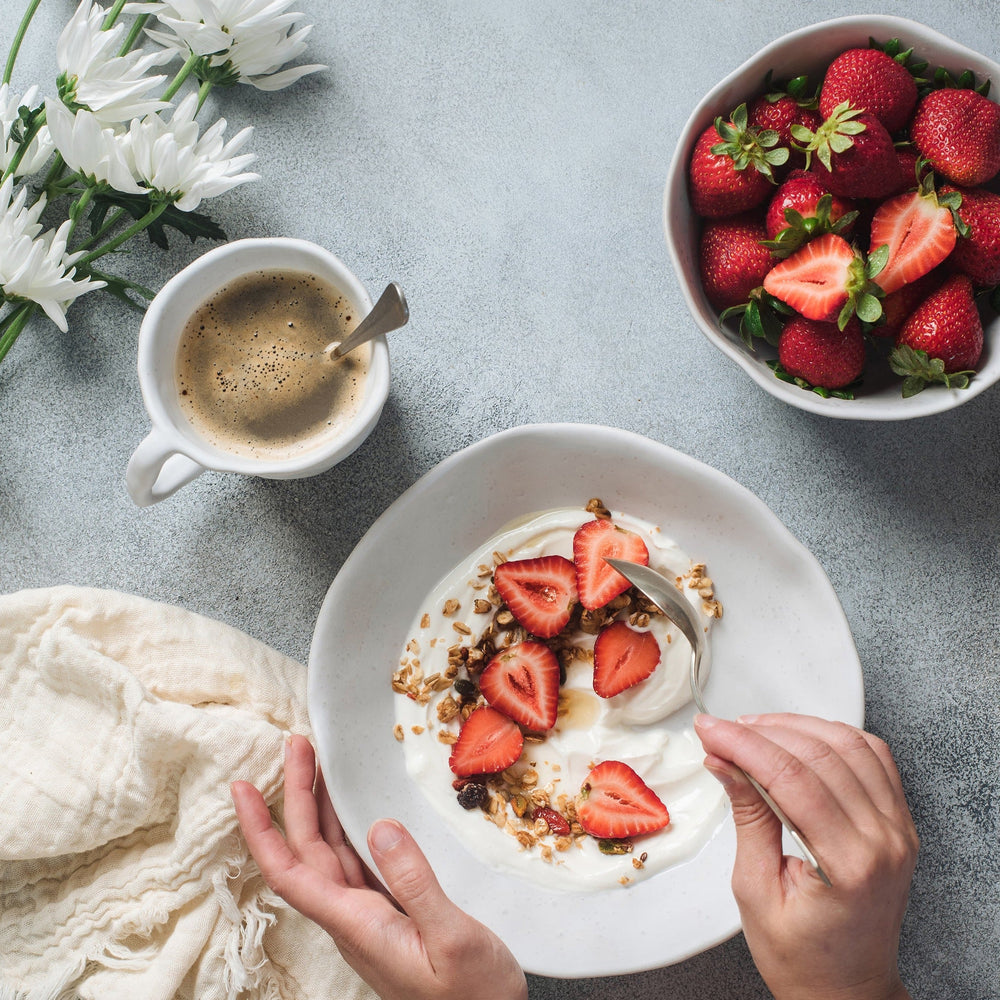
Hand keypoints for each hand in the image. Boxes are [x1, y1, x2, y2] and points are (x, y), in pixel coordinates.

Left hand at [231, 735, 526, 999]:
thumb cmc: (474, 996)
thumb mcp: (453, 939)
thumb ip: (415, 884)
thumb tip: (380, 826)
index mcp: (358, 924)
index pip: (289, 872)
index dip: (260, 829)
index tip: (242, 788)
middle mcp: (353, 918)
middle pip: (306, 852)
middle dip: (294, 796)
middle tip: (297, 745)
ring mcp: (370, 916)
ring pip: (329, 854)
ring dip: (317, 808)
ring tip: (317, 764)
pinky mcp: (389, 914)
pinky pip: (354, 862)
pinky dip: (346, 826)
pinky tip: (352, 808)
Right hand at [694, 713, 917, 999]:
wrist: (847, 991)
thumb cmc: (803, 959)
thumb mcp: (756, 891)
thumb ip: (748, 817)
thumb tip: (726, 761)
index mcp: (848, 865)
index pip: (792, 778)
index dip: (744, 745)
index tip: (711, 731)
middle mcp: (884, 842)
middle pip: (821, 754)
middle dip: (761, 732)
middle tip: (721, 731)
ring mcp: (898, 830)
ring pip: (851, 744)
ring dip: (797, 726)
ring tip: (754, 729)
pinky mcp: (899, 823)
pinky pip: (874, 757)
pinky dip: (834, 736)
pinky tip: (801, 737)